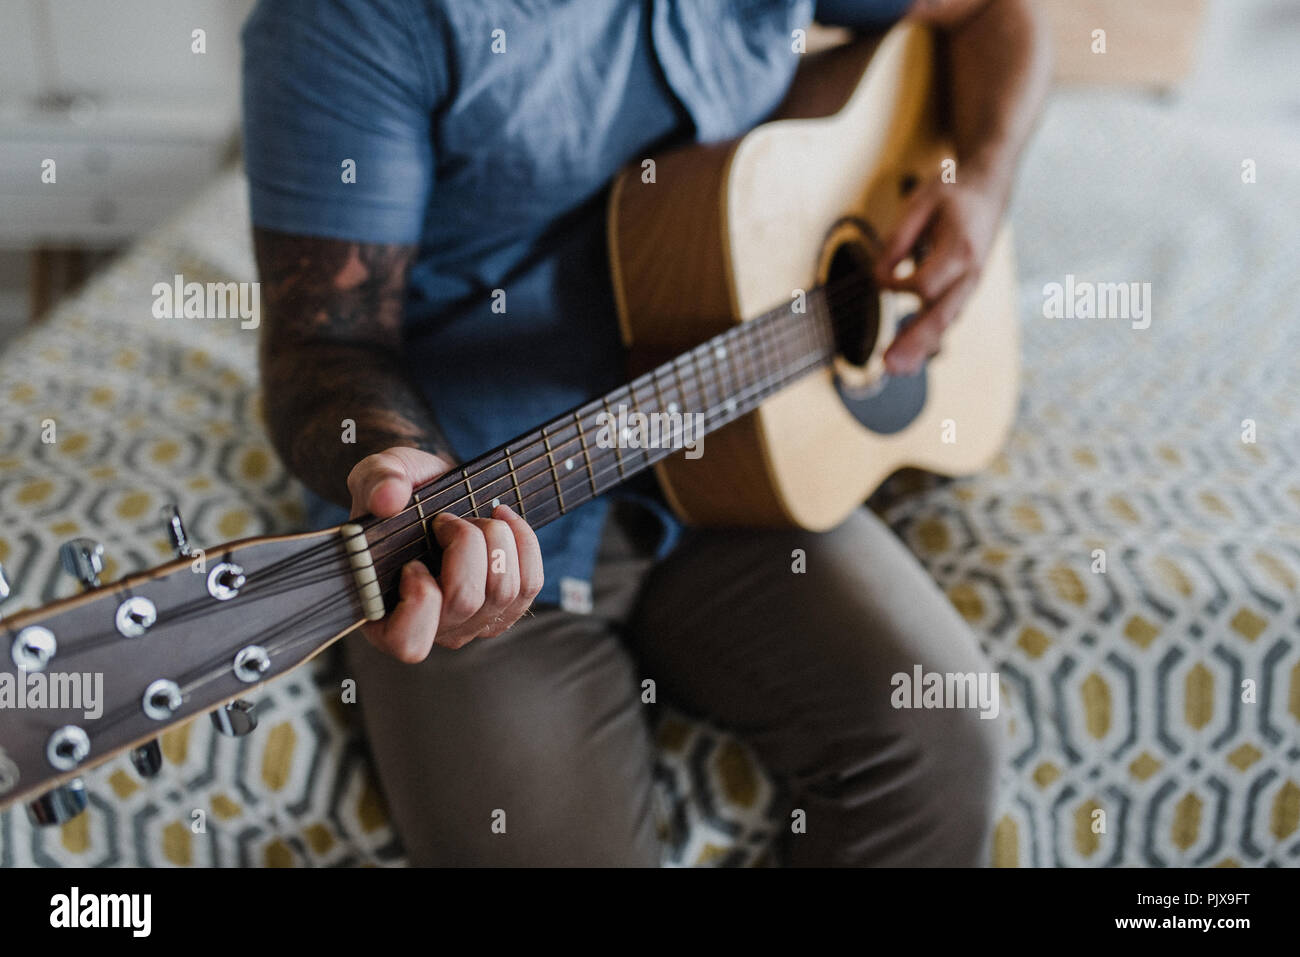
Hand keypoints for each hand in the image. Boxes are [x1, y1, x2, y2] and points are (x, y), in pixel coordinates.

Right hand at [345, 447, 543, 661]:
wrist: (434, 495)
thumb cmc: (400, 495)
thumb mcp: (376, 475)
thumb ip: (376, 482)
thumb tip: (388, 499)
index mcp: (383, 613)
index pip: (407, 640)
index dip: (419, 598)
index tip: (413, 562)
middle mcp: (431, 628)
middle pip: (465, 601)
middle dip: (466, 544)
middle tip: (447, 520)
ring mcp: (471, 623)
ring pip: (503, 592)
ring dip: (496, 540)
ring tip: (476, 518)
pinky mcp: (504, 609)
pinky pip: (530, 585)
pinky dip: (523, 543)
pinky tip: (505, 520)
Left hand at [875, 166, 1007, 375]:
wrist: (987, 189)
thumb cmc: (951, 194)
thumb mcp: (921, 202)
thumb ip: (898, 239)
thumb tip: (878, 278)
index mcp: (961, 249)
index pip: (925, 283)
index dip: (896, 285)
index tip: (877, 278)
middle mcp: (970, 274)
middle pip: (940, 316)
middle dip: (914, 343)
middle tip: (889, 366)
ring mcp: (969, 286)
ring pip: (945, 324)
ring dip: (920, 350)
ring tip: (895, 369)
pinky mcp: (962, 292)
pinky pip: (945, 321)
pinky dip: (928, 342)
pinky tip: (909, 360)